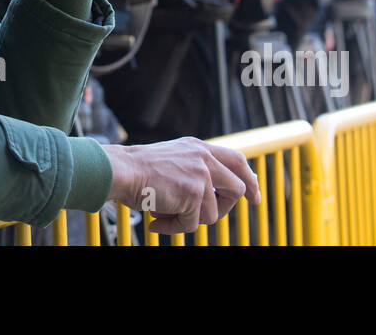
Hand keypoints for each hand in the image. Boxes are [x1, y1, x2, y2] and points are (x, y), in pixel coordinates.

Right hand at [101, 138, 260, 234]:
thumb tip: (210, 199)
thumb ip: (192, 171)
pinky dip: (174, 228)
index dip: (249, 178)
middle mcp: (203, 158)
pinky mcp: (194, 193)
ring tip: (163, 214)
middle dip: (227, 208)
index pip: (236, 160)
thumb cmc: (137, 170)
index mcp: (198, 148)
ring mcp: (201, 175)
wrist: (121, 170)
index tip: (254, 195)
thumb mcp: (171, 160)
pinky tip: (156, 221)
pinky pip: (192, 224)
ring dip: (188, 220)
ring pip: (212, 213)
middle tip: (210, 217)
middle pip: (237, 188)